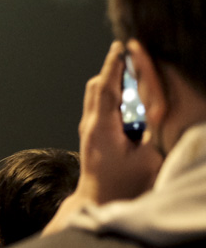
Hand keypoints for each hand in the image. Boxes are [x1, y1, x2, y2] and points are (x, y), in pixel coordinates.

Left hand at [47, 42, 162, 232]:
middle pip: (97, 87)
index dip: (114, 65)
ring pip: (95, 96)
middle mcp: (90, 124)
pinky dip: (111, 94)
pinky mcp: (91, 135)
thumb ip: (153, 130)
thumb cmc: (124, 184)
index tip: (121, 47)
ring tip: (128, 70)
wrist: (98, 201)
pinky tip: (127, 95)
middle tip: (128, 54)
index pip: (106, 88)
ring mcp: (88, 130)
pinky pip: (99, 106)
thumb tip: (158, 107)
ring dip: (111, 81)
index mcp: (102, 127)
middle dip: (112, 69)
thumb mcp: (147, 156)